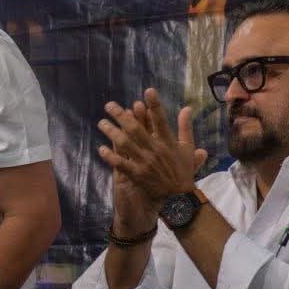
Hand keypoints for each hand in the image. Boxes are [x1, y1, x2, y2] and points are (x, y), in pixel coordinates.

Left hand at [98, 88, 207, 208]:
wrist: (180, 197)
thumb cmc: (183, 171)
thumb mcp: (187, 148)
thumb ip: (185, 127)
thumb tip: (187, 108)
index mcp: (168, 142)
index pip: (161, 120)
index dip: (155, 105)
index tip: (148, 91)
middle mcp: (155, 150)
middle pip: (136, 128)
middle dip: (121, 115)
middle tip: (109, 105)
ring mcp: (145, 162)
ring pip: (125, 144)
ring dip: (112, 132)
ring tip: (101, 123)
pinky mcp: (137, 175)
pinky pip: (121, 164)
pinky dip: (111, 156)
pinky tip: (101, 149)